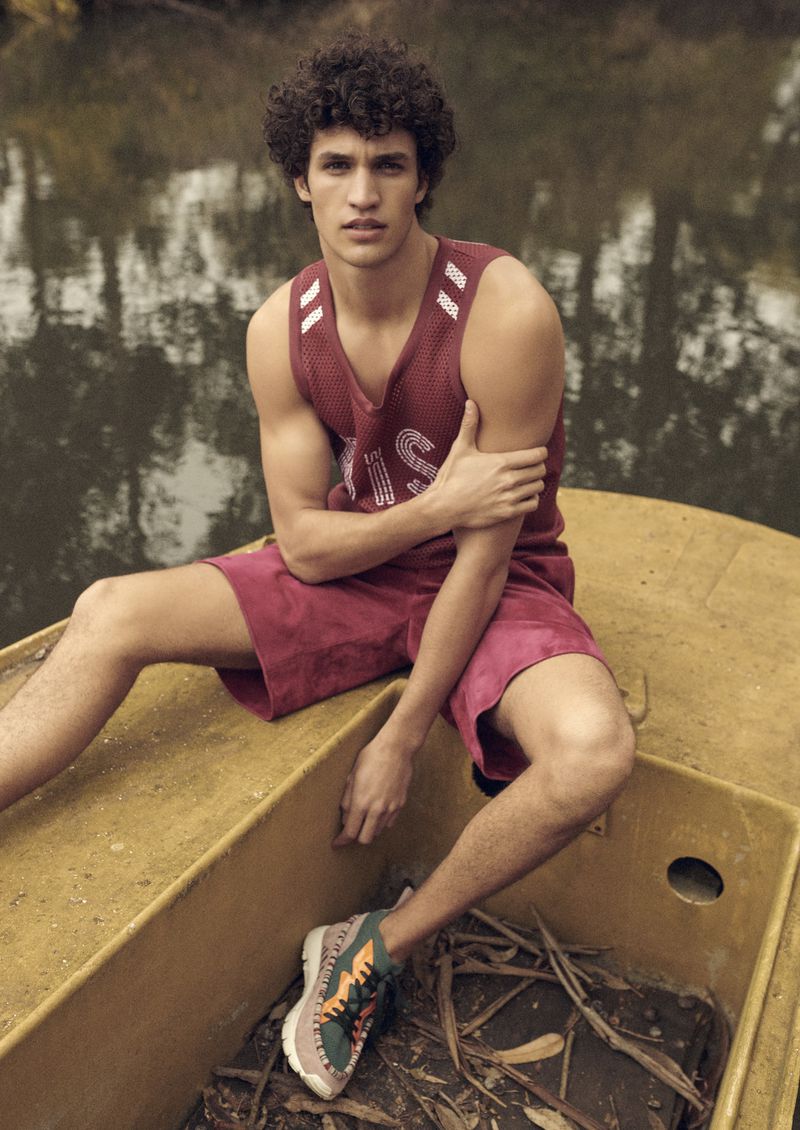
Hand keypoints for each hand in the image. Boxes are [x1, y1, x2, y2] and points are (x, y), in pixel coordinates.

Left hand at [332, 730, 415, 846]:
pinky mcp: (400, 803)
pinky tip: (377, 810)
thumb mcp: (352, 777)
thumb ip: (347, 800)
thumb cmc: (371, 758)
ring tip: (365, 816)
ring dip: (370, 828)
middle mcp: (377, 809)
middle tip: (351, 830)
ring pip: (378, 831)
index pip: (350, 832)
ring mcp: (391, 808)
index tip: (337, 843)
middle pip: (365, 839)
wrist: (396, 748)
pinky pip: (390, 822)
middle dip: (356, 837)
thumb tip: (345, 818)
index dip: (342, 840)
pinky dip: (382, 821)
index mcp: (361, 802)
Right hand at [430, 401, 546, 528]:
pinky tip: (524, 496)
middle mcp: (508, 480)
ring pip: (538, 487)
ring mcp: (509, 497)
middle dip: (538, 467)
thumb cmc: (451, 476)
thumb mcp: (460, 450)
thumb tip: (471, 402)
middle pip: (540, 471)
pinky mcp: (507, 513)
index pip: (536, 455)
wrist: (444, 507)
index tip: (538, 453)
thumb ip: (469, 426)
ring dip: (535, 483)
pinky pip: (533, 504)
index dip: (540, 452)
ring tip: (528, 481)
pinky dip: (531, 499)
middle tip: (532, 467)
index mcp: (501, 462)